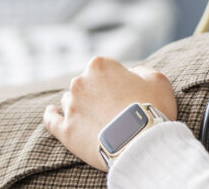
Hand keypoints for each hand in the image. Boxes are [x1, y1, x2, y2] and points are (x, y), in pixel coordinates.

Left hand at [43, 56, 176, 170]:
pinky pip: (51, 120)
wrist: (140, 143)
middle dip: (97, 94)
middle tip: (115, 110)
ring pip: (70, 101)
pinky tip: (51, 112)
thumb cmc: (151, 108)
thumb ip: (141, 71)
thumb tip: (132, 74)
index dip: (116, 81)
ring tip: (97, 120)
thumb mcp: (157, 79)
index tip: (126, 93)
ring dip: (81, 106)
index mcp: (100, 65)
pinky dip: (51, 115)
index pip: (104, 68)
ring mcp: (71, 106)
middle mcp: (80, 81)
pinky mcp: (65, 130)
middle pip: (86, 84)